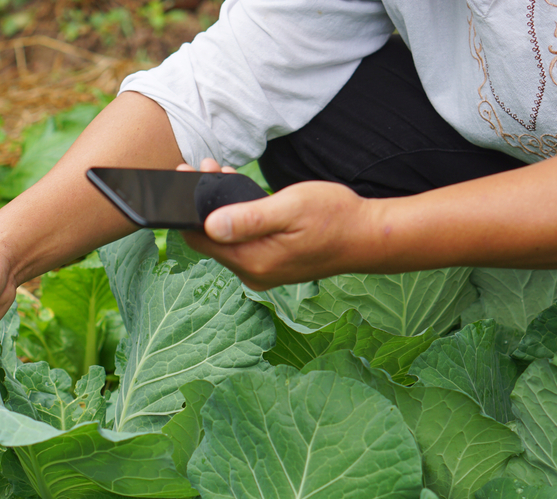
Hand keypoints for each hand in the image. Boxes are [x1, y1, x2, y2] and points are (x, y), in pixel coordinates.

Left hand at [180, 159, 378, 289]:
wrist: (368, 236)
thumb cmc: (335, 218)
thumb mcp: (291, 208)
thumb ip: (249, 218)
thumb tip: (209, 224)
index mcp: (253, 261)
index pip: (199, 239)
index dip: (188, 208)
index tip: (187, 173)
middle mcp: (252, 273)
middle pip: (210, 240)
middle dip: (203, 204)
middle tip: (209, 167)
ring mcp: (261, 272)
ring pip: (225, 240)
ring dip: (219, 210)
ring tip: (223, 175)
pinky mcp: (270, 265)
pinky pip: (241, 244)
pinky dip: (236, 220)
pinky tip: (241, 198)